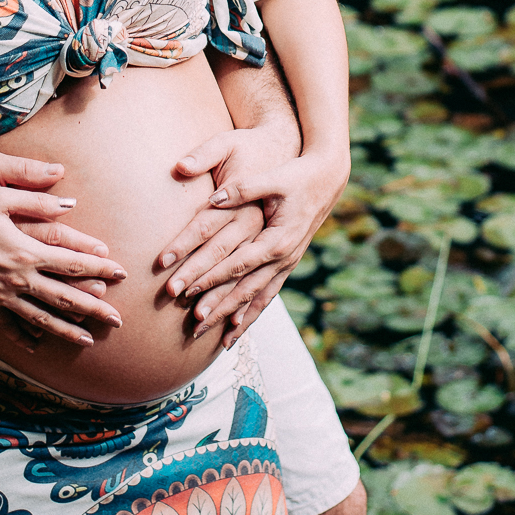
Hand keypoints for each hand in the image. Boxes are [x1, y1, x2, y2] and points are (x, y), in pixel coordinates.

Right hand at [0, 186, 126, 346]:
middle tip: (119, 319)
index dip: (99, 267)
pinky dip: (22, 337)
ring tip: (88, 339)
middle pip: (64, 297)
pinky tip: (36, 346)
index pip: (72, 262)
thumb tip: (70, 204)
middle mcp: (17, 279)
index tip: (121, 272)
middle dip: (94, 308)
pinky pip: (6, 326)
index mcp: (25, 251)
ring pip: (40, 319)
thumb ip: (36, 201)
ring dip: (66, 329)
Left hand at [167, 145, 350, 346]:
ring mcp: (287, 263)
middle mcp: (283, 257)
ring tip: (212, 339)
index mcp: (277, 239)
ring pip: (256, 298)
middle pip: (245, 289)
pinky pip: (268, 295)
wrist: (328, 178)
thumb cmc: (297, 175)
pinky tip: (235, 331)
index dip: (211, 278)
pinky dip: (251, 313)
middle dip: (218, 308)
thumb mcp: (271, 178)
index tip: (187, 289)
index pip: (237, 264)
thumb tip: (212, 199)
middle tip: (193, 326)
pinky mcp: (287, 263)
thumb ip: (241, 189)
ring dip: (234, 318)